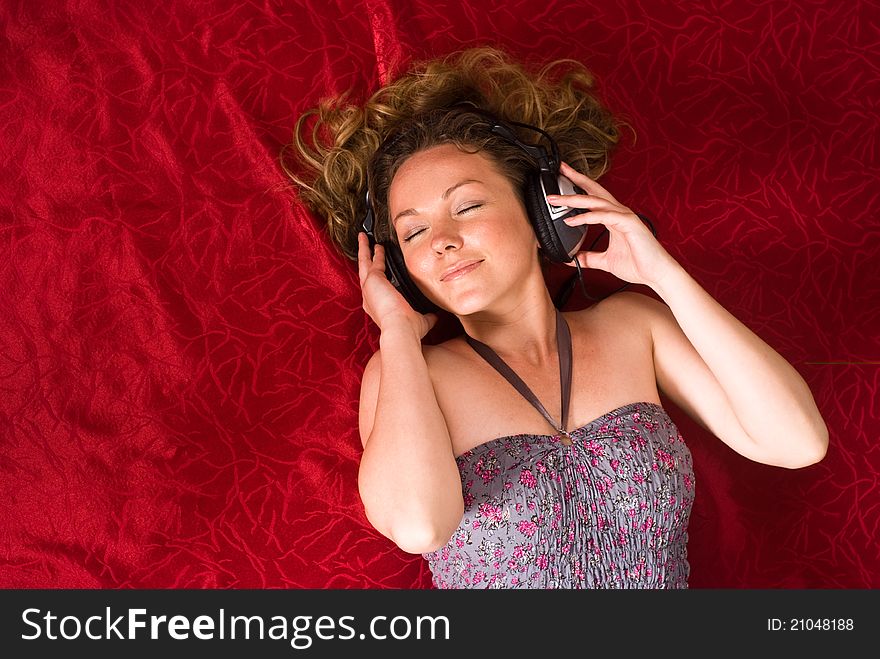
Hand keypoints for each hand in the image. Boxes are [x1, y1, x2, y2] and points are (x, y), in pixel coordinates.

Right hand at [357, 232, 438, 338]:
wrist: (400, 327)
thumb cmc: (409, 328)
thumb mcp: (422, 321)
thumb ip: (427, 317)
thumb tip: (435, 316)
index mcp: (378, 307)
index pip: (378, 288)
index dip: (379, 278)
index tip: (380, 270)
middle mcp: (370, 298)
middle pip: (366, 274)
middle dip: (367, 260)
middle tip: (367, 247)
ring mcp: (369, 288)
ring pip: (364, 264)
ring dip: (364, 251)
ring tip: (364, 238)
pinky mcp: (371, 279)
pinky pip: (368, 260)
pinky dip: (367, 249)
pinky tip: (370, 240)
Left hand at [547, 162, 680, 288]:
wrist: (655, 274)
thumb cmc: (636, 265)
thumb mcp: (604, 261)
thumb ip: (588, 258)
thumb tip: (571, 260)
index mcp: (613, 218)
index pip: (593, 197)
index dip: (578, 187)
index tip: (562, 179)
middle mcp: (618, 213)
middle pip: (594, 191)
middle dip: (576, 179)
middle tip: (560, 170)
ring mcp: (624, 216)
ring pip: (596, 201)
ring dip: (574, 199)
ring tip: (556, 200)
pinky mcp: (629, 223)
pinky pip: (604, 216)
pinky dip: (587, 217)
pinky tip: (572, 220)